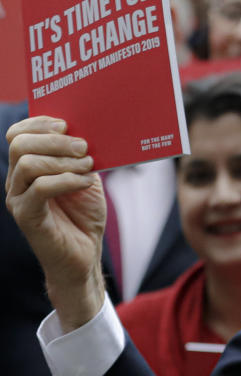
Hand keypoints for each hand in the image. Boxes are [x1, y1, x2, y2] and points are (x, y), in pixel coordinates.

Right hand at [6, 116, 105, 330]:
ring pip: (28, 164)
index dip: (39, 123)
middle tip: (84, 147)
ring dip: (63, 160)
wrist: (85, 252)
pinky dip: (67, 180)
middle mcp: (16, 181)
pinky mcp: (27, 217)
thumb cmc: (84, 213)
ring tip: (88, 166)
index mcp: (27, 166)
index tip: (67, 124)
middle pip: (20, 144)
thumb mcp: (85, 175)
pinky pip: (41, 188)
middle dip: (54, 140)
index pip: (17, 134)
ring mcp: (18, 199)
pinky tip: (85, 182)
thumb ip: (80, 155)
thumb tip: (88, 129)